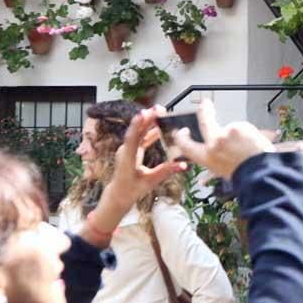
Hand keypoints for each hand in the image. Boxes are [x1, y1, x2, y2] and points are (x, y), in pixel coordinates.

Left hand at [81, 109, 186, 246]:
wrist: (119, 194)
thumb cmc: (131, 189)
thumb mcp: (150, 182)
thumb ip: (166, 172)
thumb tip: (183, 165)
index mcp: (127, 159)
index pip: (132, 139)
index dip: (138, 125)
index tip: (143, 113)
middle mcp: (126, 150)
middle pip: (137, 131)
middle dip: (147, 118)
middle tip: (159, 108)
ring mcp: (128, 149)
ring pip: (139, 132)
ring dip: (149, 122)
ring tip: (161, 113)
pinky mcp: (132, 149)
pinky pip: (141, 137)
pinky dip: (149, 131)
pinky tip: (160, 126)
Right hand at [170, 99, 273, 179]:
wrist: (261, 172)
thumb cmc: (245, 175)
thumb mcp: (222, 171)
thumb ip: (215, 161)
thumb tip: (206, 170)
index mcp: (207, 157)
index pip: (186, 146)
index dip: (181, 138)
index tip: (181, 132)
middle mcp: (214, 143)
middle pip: (205, 121)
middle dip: (205, 111)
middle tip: (206, 104)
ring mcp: (226, 133)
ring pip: (231, 128)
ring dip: (238, 135)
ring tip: (248, 148)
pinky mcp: (239, 127)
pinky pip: (243, 127)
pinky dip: (248, 134)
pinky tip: (253, 144)